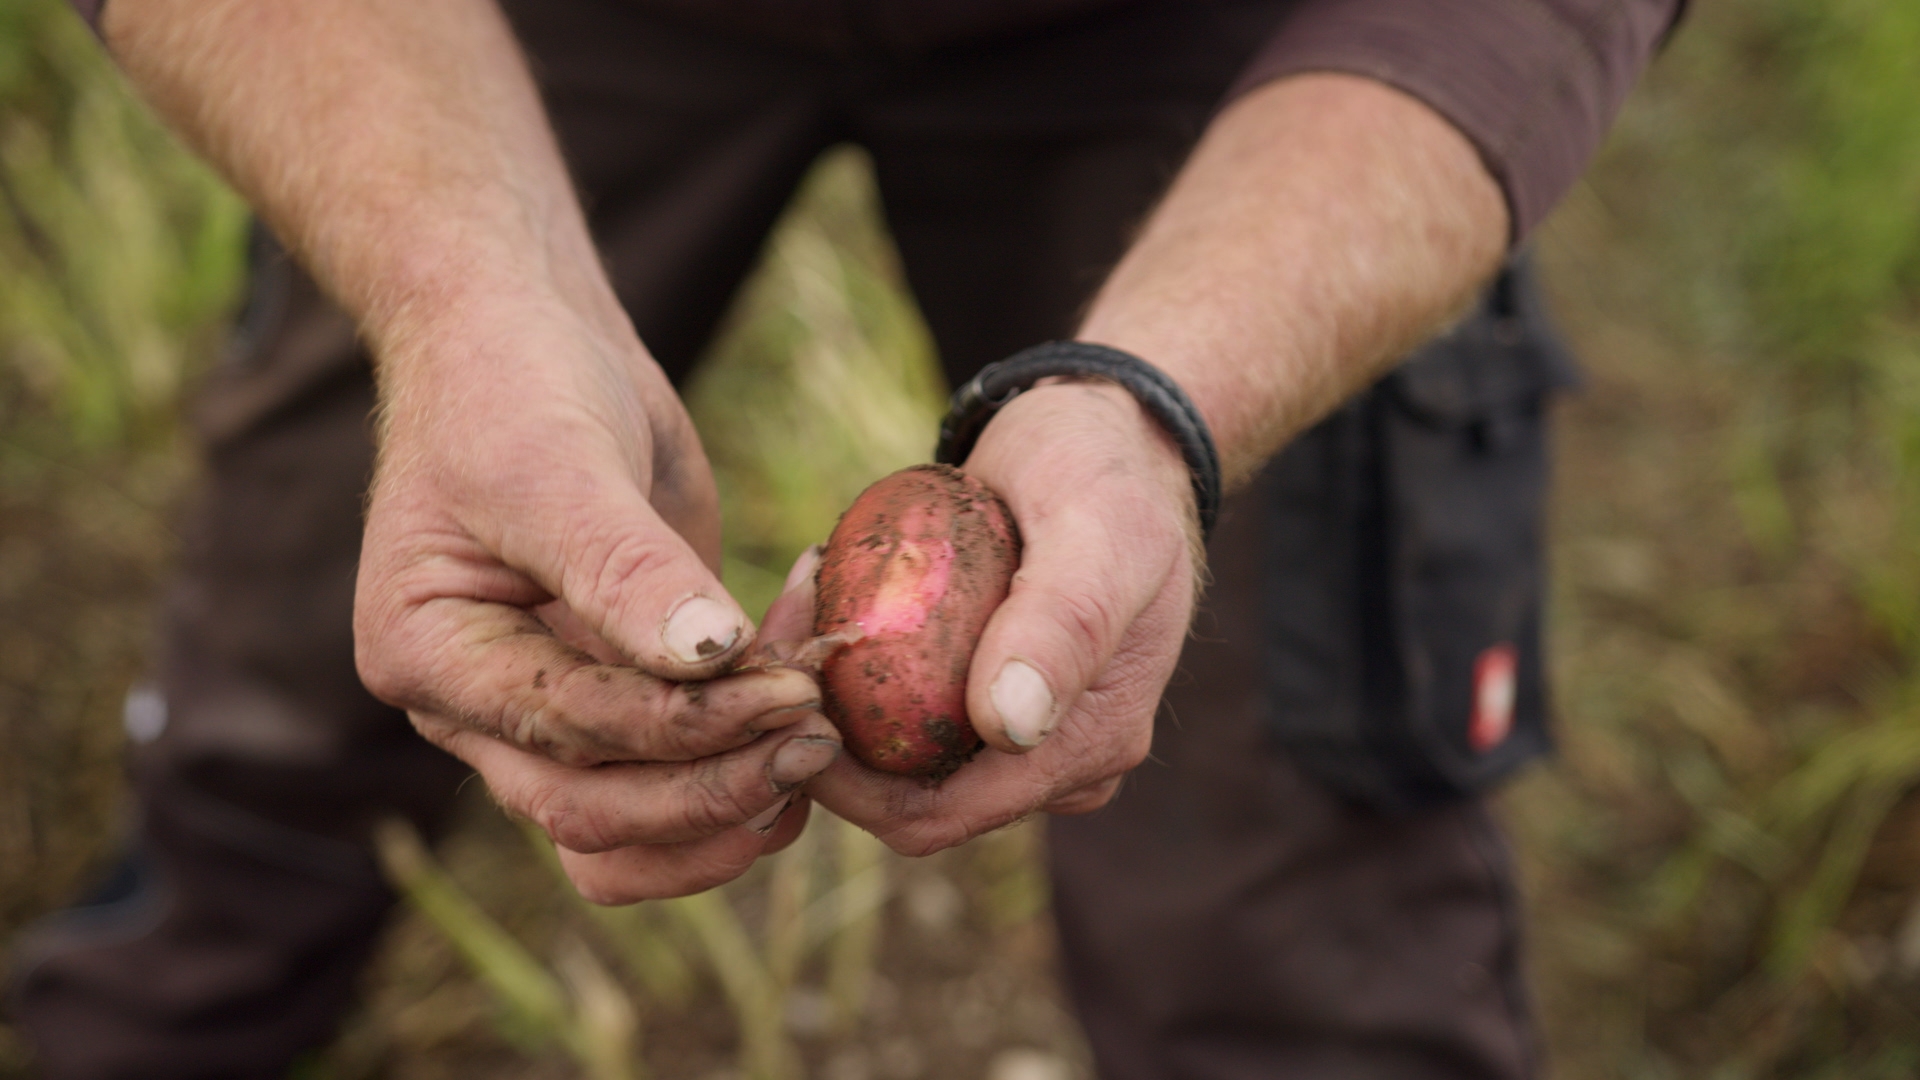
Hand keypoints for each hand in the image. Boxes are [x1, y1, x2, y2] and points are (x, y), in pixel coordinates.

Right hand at [353, 295, 838, 901]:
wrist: (523, 331)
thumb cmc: (510, 382)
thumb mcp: (555, 466)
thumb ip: (627, 569)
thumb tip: (711, 659)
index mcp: (432, 659)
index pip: (570, 733)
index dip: (686, 729)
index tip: (791, 694)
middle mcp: (479, 708)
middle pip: (596, 815)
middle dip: (713, 792)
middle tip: (817, 740)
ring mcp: (550, 706)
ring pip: (633, 825)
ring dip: (729, 808)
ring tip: (819, 747)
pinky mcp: (618, 686)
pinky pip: (678, 763)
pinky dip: (745, 746)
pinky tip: (809, 670)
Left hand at [807, 379, 1198, 852]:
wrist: (1112, 434)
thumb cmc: (1106, 471)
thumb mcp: (1096, 528)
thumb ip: (1064, 623)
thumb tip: (1010, 726)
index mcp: (1089, 748)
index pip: (936, 816)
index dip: (843, 779)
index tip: (785, 683)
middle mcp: (1055, 762)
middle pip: (902, 796)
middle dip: (823, 732)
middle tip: (781, 628)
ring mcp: (1019, 731)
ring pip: (894, 756)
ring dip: (830, 696)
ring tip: (799, 600)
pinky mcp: (985, 692)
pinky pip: (900, 709)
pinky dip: (852, 666)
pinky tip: (823, 593)